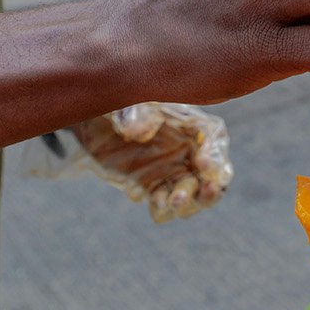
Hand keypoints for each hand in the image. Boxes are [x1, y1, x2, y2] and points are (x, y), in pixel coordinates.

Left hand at [71, 104, 230, 221]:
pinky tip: (147, 199)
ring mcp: (175, 173)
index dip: (216, 156)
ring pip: (194, 197)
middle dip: (207, 191)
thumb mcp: (128, 102)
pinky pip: (166, 205)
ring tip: (167, 201)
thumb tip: (138, 133)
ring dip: (185, 204)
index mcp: (194, 125)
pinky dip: (161, 207)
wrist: (93, 122)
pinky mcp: (155, 188)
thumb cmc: (120, 104)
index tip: (203, 165)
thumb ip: (135, 113)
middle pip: (214, 177)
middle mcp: (192, 152)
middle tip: (190, 192)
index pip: (215, 141)